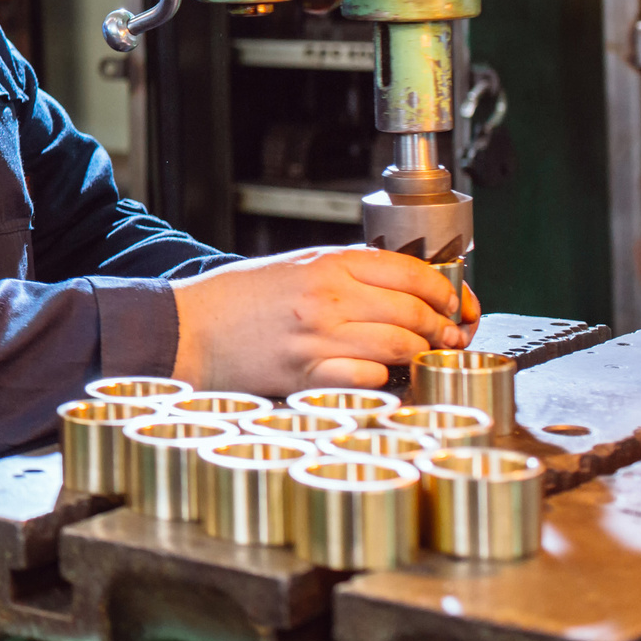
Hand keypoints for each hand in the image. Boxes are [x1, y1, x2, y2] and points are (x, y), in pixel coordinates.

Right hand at [171, 247, 475, 395]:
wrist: (187, 328)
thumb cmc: (236, 299)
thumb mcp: (294, 267)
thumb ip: (345, 272)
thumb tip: (404, 287)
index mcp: (327, 263)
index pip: (410, 271)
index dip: (444, 290)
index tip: (454, 303)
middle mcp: (327, 298)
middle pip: (413, 311)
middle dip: (442, 327)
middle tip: (448, 336)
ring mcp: (318, 338)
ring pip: (399, 346)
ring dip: (420, 354)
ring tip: (420, 356)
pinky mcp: (307, 374)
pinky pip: (368, 378)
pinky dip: (383, 378)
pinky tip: (380, 375)